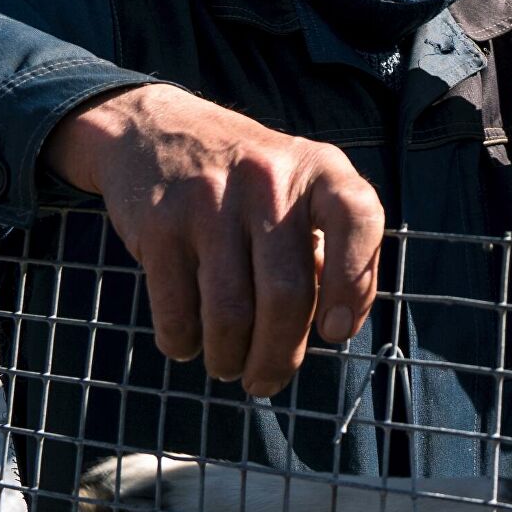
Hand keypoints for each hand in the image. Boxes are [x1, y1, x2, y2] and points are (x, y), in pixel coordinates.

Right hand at [43, 84, 384, 396]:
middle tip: (266, 380)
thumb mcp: (299, 187)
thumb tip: (337, 325)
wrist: (153, 130)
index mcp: (319, 169)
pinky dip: (183, 342)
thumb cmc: (246, 178)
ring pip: (230, 313)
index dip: (354, 283)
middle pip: (287, 293)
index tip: (336, 331)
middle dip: (279, 355)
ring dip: (230, 358)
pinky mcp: (161, 223)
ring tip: (228, 366)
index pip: (358, 218)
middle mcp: (269, 179)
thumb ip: (326, 245)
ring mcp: (211, 200)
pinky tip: (188, 342)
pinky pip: (177, 309)